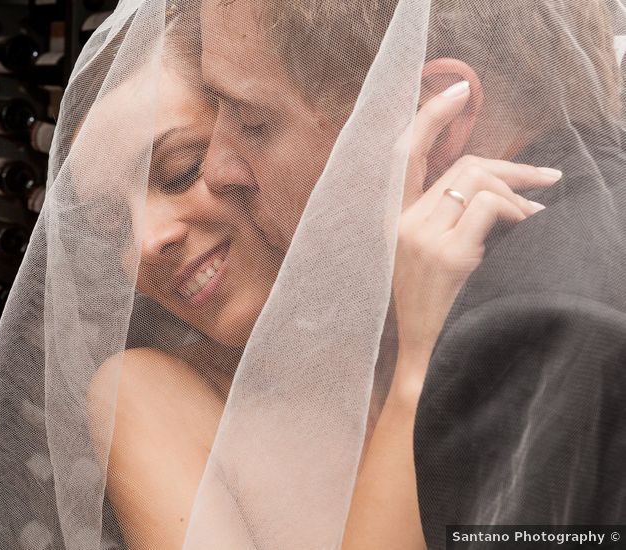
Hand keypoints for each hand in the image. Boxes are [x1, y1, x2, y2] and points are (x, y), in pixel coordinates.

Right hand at [390, 81, 562, 398]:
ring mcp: (421, 236)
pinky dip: (519, 214)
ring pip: (479, 182)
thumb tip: (495, 184)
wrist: (430, 360)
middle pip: (463, 165)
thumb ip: (448, 218)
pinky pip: (490, 207)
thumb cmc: (440, 313)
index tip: (458, 90)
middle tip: (548, 182)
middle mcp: (401, 223)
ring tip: (538, 222)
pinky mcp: (445, 252)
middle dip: (512, 168)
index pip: (405, 155)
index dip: (430, 117)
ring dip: (520, 197)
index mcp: (394, 222)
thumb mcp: (433, 258)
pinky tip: (530, 232)